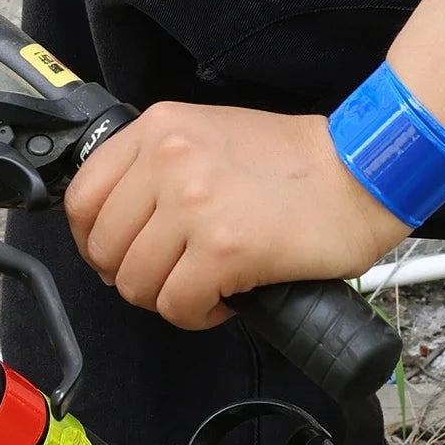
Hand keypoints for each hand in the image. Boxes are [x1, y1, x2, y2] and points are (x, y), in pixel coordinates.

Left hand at [64, 102, 409, 330]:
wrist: (362, 171)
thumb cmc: (295, 162)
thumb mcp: (208, 135)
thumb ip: (159, 167)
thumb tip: (120, 225)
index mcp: (159, 129)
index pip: (82, 197)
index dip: (94, 240)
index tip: (119, 254)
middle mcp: (168, 160)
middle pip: (105, 248)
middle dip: (134, 275)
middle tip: (172, 276)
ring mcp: (193, 204)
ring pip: (136, 284)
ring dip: (168, 297)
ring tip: (206, 285)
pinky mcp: (223, 249)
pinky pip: (177, 307)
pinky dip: (199, 315)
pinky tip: (227, 299)